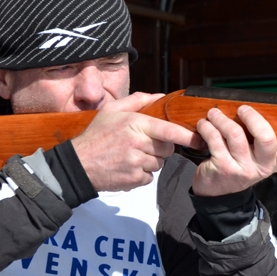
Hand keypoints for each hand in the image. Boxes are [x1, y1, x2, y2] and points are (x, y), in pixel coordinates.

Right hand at [72, 92, 202, 191]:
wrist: (78, 164)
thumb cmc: (96, 135)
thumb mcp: (112, 110)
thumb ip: (137, 101)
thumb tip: (160, 96)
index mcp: (134, 124)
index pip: (168, 130)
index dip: (186, 135)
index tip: (198, 138)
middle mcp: (137, 143)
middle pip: (167, 149)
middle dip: (160, 147)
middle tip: (143, 144)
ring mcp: (136, 163)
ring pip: (159, 163)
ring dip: (151, 160)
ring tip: (131, 155)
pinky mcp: (134, 179)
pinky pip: (150, 177)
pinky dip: (142, 173)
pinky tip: (128, 166)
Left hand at [191, 105, 276, 196]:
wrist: (216, 193)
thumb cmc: (237, 165)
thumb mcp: (254, 157)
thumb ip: (259, 139)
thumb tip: (252, 110)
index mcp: (274, 162)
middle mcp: (262, 167)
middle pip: (266, 138)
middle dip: (253, 118)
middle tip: (243, 109)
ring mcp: (243, 169)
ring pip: (236, 134)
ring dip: (222, 119)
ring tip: (214, 114)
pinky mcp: (223, 168)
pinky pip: (215, 139)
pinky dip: (208, 128)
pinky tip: (204, 125)